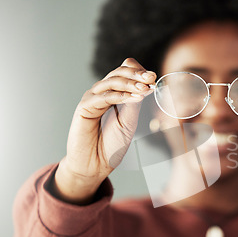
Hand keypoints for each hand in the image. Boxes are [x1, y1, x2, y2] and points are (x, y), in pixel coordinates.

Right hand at [53, 58, 155, 202]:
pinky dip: (119, 96)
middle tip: (151, 78)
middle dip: (136, 74)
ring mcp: (92, 99)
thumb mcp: (129, 122)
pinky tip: (133, 98)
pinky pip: (103, 97)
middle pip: (118, 72)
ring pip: (111, 82)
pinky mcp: (84, 107)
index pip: (125, 72)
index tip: (154, 77)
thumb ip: (134, 103)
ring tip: (144, 89)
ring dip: (130, 84)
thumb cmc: (112, 145)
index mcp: (114, 94)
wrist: (95, 164)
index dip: (139, 72)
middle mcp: (102, 93)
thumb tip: (147, 85)